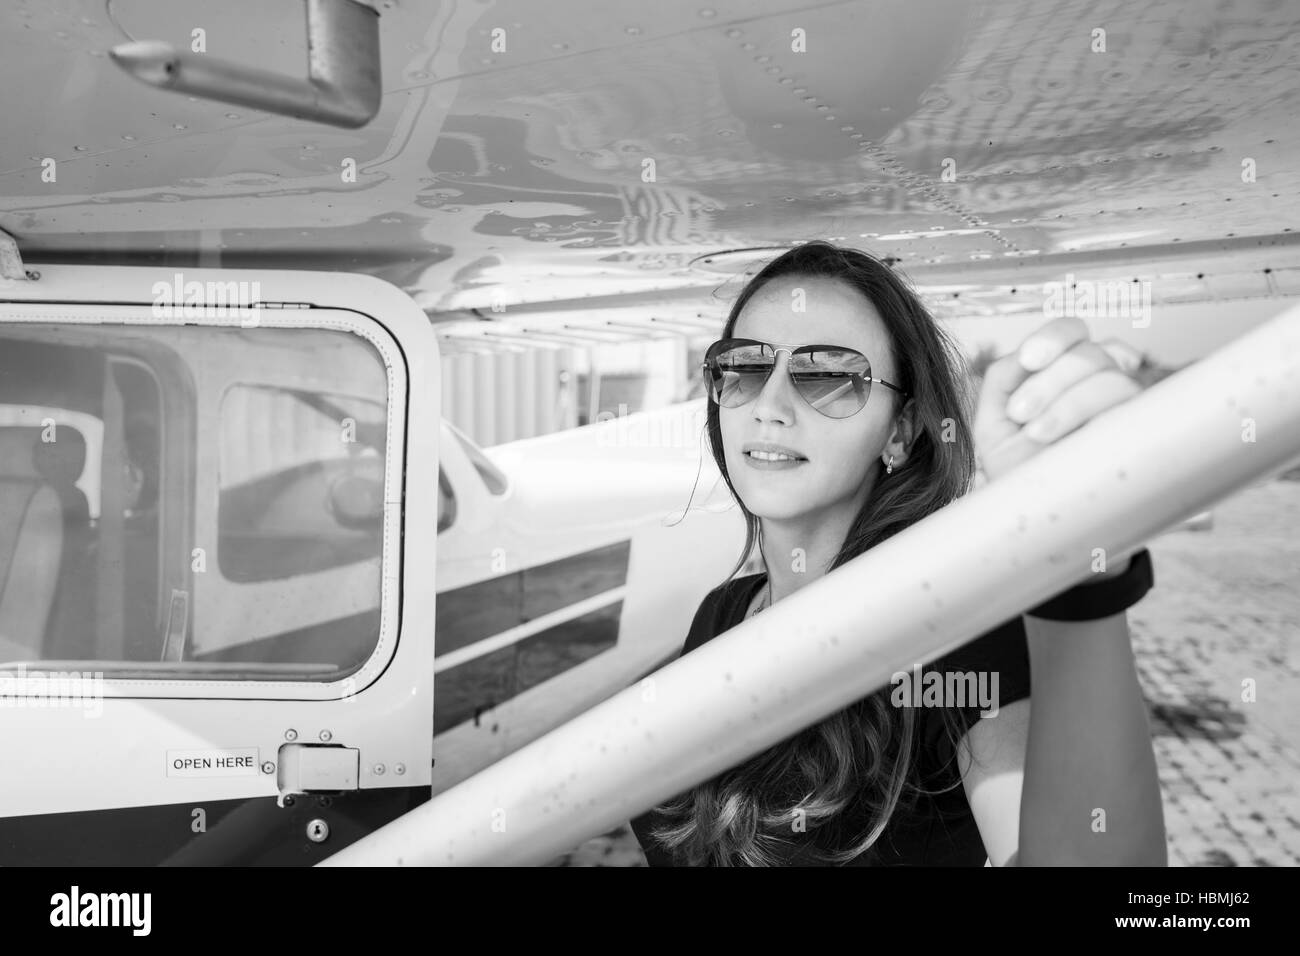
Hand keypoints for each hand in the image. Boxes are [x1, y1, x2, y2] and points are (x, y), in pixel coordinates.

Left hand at [973, 317, 1140, 483]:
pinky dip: (1081, 412)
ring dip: (1064, 401)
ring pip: (1109, 376)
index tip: (1027, 359)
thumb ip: (1001, 378)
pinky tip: (1050, 436)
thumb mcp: (992, 421)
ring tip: (1033, 434)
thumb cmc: (1016, 469)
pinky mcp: (1138, 430)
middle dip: (1050, 379)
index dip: (1055, 336)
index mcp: (1065, 373)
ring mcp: (1124, 407)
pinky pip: (1123, 403)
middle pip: (1089, 351)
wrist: (1036, 518)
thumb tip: (1023, 354)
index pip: (1074, 332)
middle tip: (1018, 413)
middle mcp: (1100, 383)